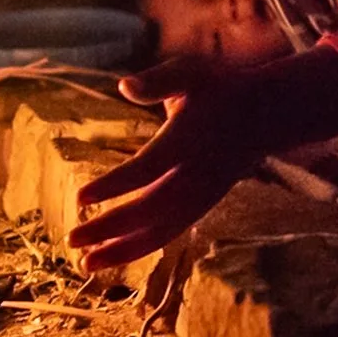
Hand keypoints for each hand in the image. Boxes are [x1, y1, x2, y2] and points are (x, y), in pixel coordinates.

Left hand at [68, 56, 291, 268]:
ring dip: (124, 249)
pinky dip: (144, 247)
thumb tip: (123, 86)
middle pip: (150, 208)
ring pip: (162, 230)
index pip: (147, 168)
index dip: (114, 185)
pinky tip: (115, 255)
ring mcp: (202, 194)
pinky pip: (172, 232)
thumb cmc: (220, 88)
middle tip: (72, 239)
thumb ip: (158, 81)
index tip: (80, 197)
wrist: (265, 115)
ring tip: (88, 264)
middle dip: (110, 227)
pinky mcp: (203, 205)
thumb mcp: (191, 72)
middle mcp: (195, 173)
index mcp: (188, 139)